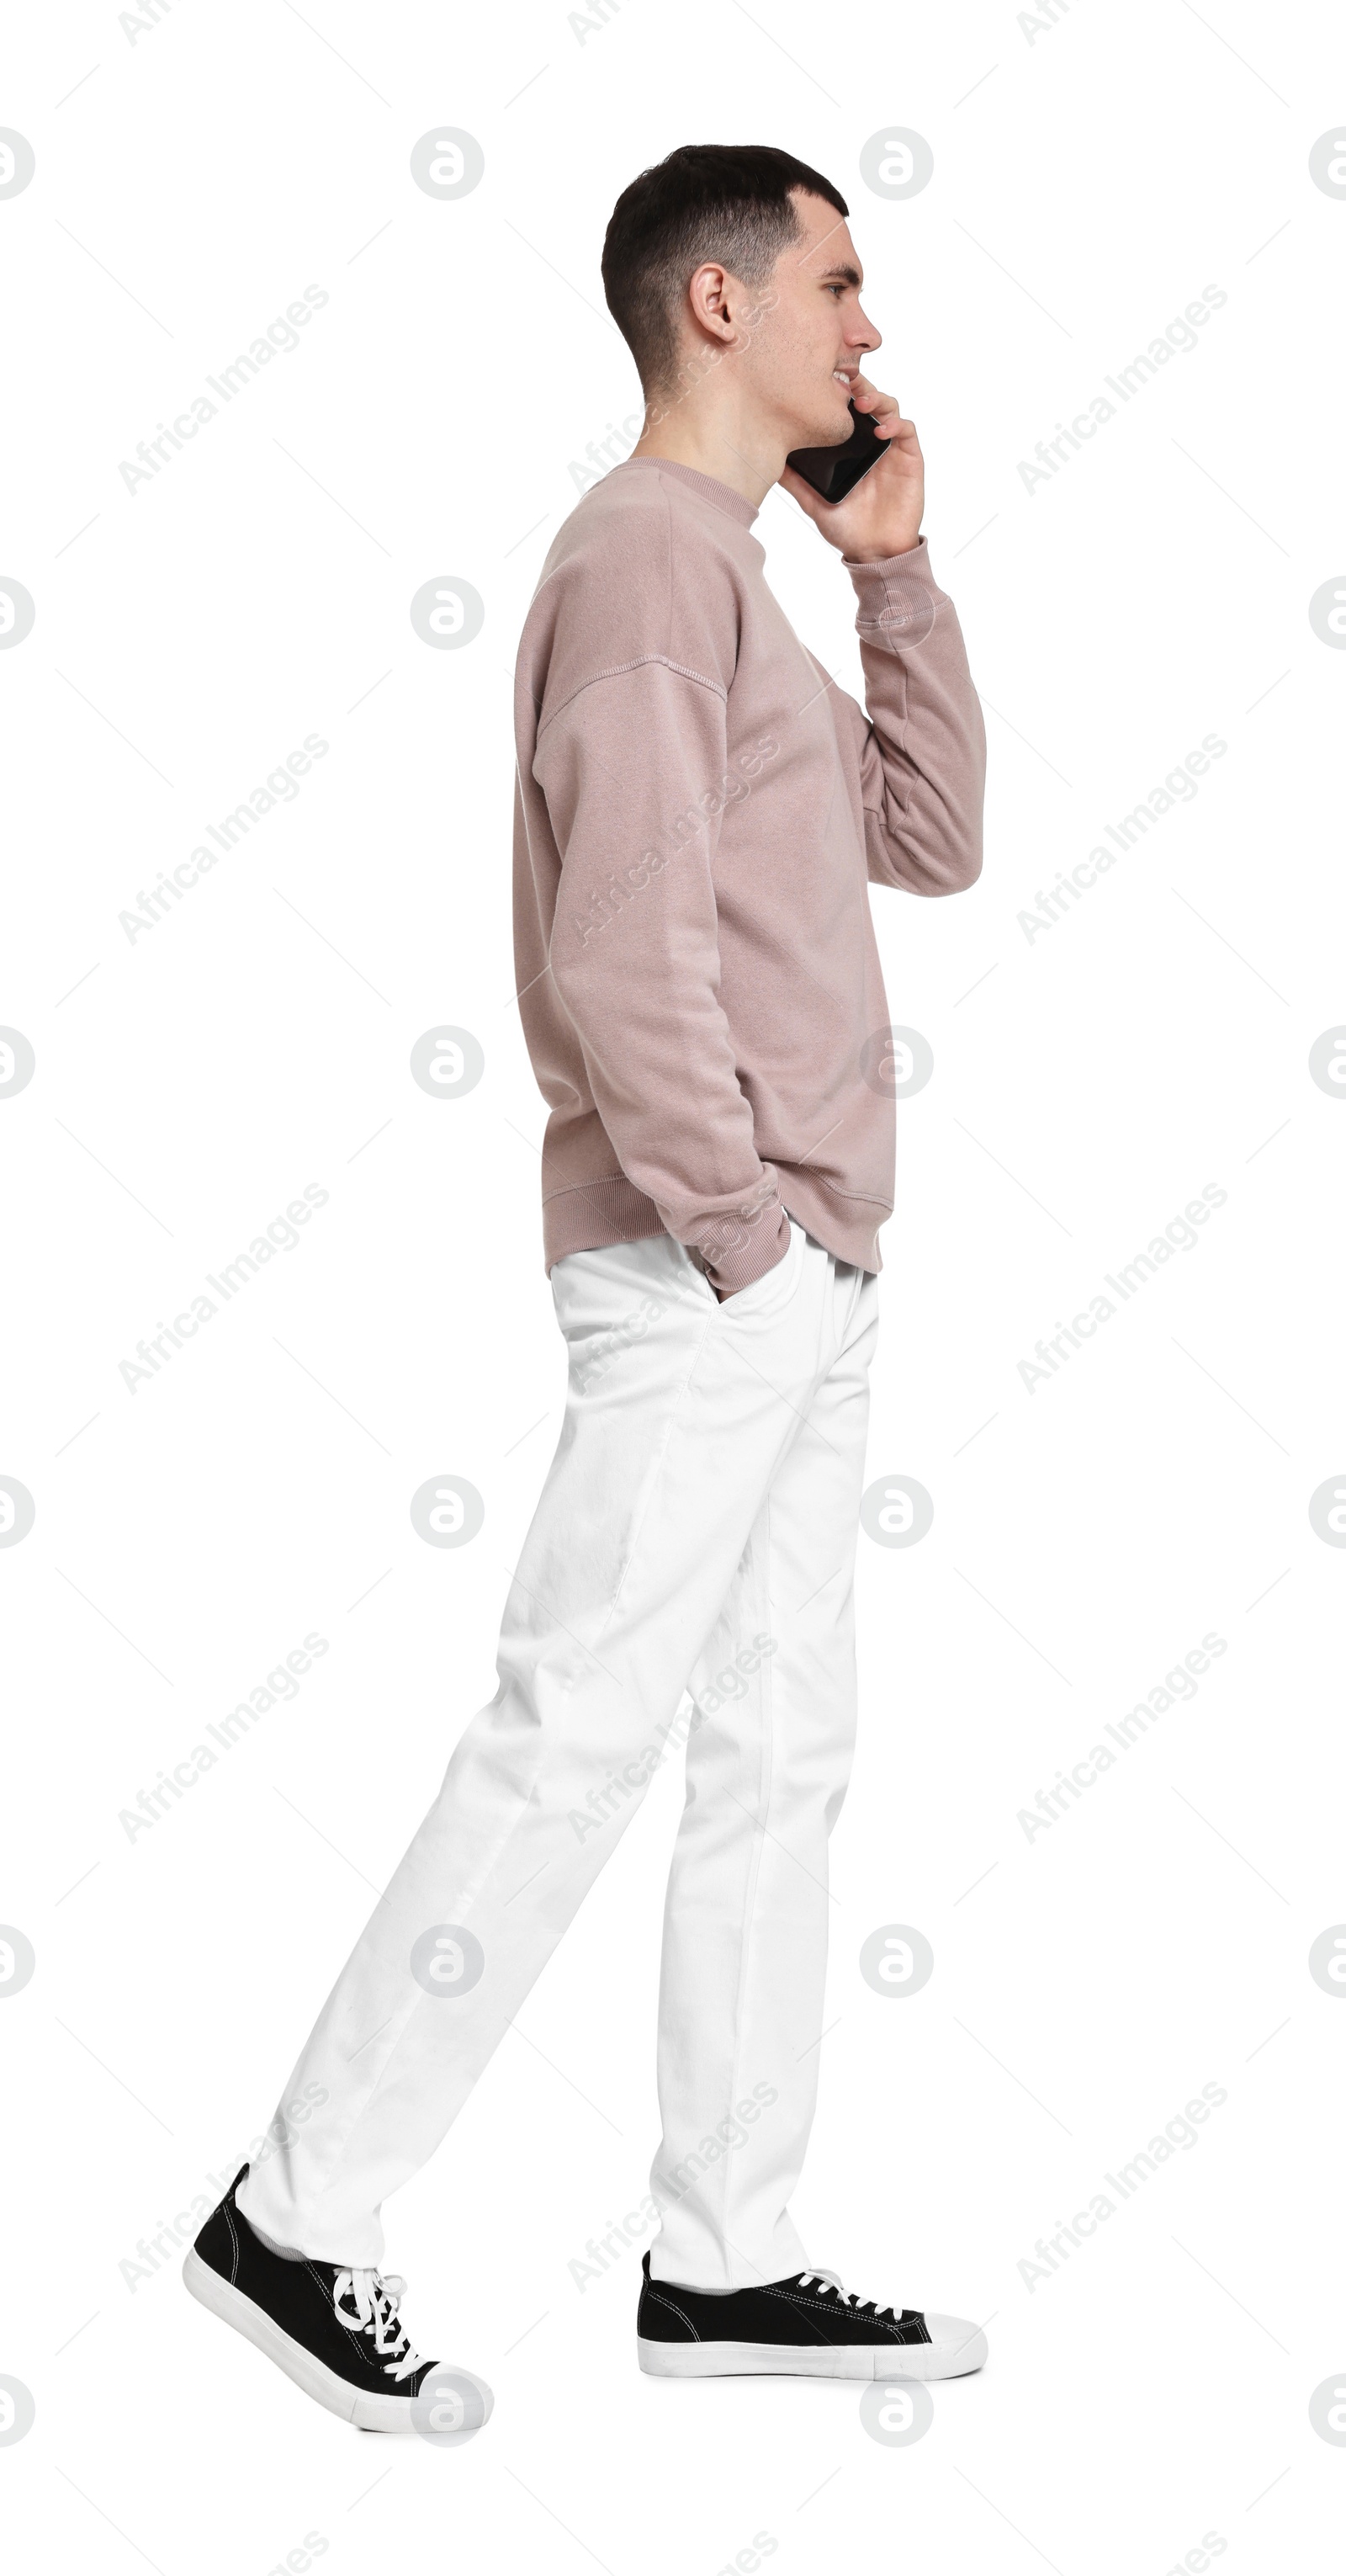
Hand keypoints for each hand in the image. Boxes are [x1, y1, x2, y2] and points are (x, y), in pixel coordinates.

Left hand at [779, 371, 924, 564]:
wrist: (873, 551)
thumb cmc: (846, 528)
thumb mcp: (813, 502)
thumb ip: (795, 481)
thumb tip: (769, 462)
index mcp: (850, 446)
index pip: (846, 409)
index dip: (839, 391)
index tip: (823, 381)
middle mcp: (871, 442)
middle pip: (869, 400)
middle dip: (860, 385)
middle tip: (845, 381)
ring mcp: (891, 448)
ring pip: (890, 408)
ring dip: (878, 399)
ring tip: (862, 403)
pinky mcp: (910, 459)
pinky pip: (907, 431)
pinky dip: (896, 424)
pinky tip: (881, 430)